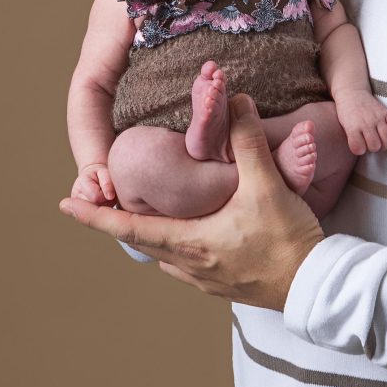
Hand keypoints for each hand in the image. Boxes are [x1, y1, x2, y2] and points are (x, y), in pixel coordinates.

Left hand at [57, 92, 325, 309]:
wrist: (321, 287)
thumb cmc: (290, 241)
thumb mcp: (266, 185)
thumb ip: (246, 140)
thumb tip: (234, 99)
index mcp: (189, 244)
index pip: (128, 229)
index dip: (94, 216)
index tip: (65, 204)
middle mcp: (190, 267)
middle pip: (142, 243)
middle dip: (118, 223)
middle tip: (98, 205)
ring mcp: (208, 280)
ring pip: (165, 257)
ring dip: (150, 237)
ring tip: (141, 217)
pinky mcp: (226, 285)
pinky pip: (189, 267)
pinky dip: (178, 248)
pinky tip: (189, 237)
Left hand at [334, 90, 386, 154]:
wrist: (352, 93)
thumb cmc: (347, 113)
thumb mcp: (344, 126)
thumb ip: (353, 139)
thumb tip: (364, 151)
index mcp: (353, 127)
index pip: (359, 148)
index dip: (360, 150)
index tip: (359, 146)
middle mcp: (366, 123)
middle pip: (375, 146)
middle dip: (374, 148)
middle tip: (371, 143)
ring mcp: (377, 117)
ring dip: (384, 143)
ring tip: (380, 140)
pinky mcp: (386, 112)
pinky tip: (386, 130)